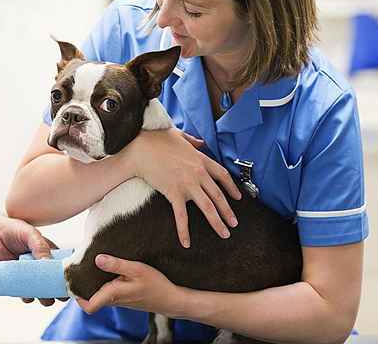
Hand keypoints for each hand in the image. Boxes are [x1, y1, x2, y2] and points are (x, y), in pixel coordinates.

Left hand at [0, 216, 66, 305]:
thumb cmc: (13, 231)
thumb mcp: (30, 235)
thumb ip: (40, 247)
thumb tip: (49, 262)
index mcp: (51, 253)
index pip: (64, 268)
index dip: (67, 277)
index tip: (68, 284)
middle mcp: (43, 267)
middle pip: (56, 284)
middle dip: (58, 292)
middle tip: (57, 295)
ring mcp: (31, 276)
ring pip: (43, 293)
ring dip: (45, 298)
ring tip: (43, 297)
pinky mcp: (19, 284)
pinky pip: (27, 295)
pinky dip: (28, 297)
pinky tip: (25, 293)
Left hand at [75, 254, 179, 315]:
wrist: (171, 299)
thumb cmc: (155, 285)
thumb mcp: (136, 269)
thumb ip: (117, 265)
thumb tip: (97, 259)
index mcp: (113, 295)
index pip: (88, 306)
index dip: (77, 296)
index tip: (72, 281)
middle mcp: (114, 300)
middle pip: (90, 299)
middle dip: (82, 286)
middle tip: (78, 269)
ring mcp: (119, 300)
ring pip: (99, 295)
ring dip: (93, 284)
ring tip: (90, 266)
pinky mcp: (124, 298)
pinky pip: (108, 292)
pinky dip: (103, 284)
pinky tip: (107, 270)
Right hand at [126, 128, 240, 246]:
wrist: (140, 150)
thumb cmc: (156, 140)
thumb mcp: (178, 134)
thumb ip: (192, 140)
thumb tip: (200, 142)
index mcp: (201, 159)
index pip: (222, 175)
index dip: (232, 188)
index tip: (238, 197)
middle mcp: (198, 173)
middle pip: (218, 195)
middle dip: (228, 211)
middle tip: (234, 223)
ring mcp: (187, 184)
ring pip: (208, 207)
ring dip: (217, 222)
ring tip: (224, 233)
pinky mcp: (174, 193)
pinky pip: (182, 216)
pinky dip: (184, 231)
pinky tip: (187, 243)